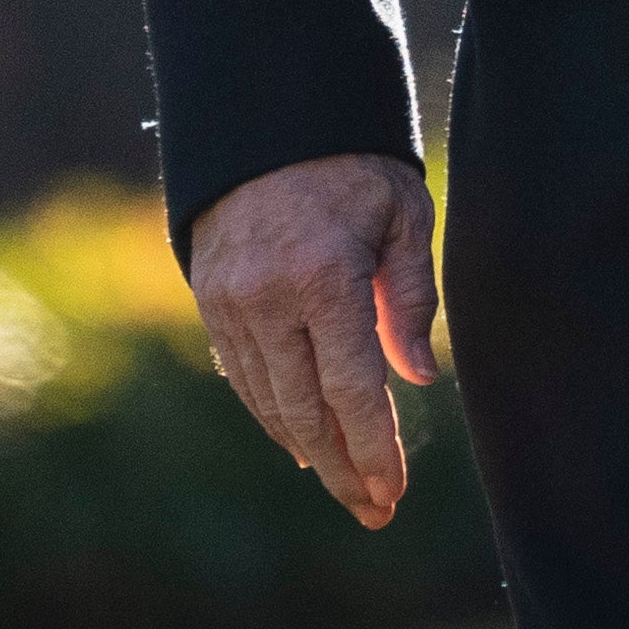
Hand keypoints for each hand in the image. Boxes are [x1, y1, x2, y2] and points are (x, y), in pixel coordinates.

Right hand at [184, 151, 439, 526]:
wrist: (267, 117)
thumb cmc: (353, 165)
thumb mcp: (402, 213)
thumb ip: (411, 296)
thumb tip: (419, 379)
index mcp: (323, 278)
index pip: (353, 389)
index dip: (374, 449)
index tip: (394, 493)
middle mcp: (268, 298)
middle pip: (307, 412)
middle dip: (344, 470)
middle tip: (375, 511)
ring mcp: (230, 302)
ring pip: (271, 402)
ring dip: (309, 453)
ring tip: (348, 487)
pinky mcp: (209, 300)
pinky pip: (244, 376)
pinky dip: (274, 415)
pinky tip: (302, 442)